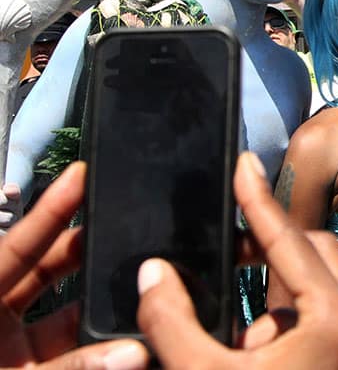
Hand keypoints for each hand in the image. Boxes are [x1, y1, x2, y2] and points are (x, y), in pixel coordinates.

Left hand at [0, 162, 148, 368]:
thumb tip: (131, 355)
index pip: (15, 247)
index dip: (49, 211)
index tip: (82, 176)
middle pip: (42, 270)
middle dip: (83, 247)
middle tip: (126, 222)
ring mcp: (9, 347)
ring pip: (60, 310)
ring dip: (96, 299)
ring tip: (136, 279)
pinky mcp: (25, 369)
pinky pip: (65, 350)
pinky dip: (94, 346)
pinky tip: (126, 339)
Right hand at [136, 153, 337, 368]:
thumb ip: (174, 323)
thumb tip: (153, 272)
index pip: (290, 242)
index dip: (257, 201)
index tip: (242, 164)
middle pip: (315, 256)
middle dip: (268, 259)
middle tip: (227, 259)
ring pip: (324, 290)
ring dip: (279, 304)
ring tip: (246, 347)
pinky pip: (332, 322)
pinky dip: (295, 329)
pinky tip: (264, 359)